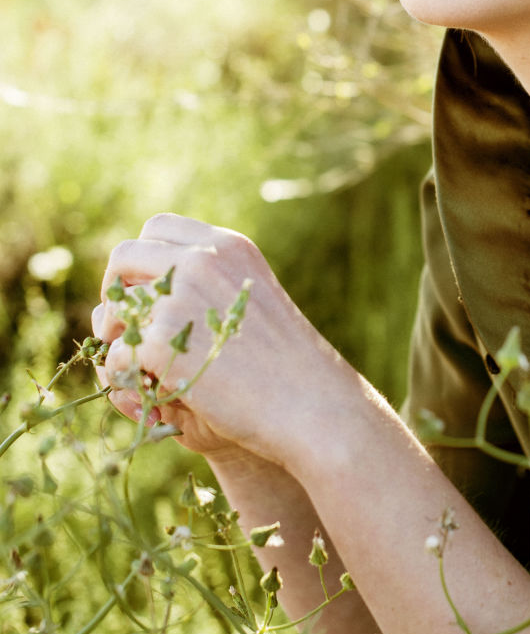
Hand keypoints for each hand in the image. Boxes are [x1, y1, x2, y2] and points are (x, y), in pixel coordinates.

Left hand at [93, 213, 345, 462]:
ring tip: (136, 364)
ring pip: (113, 308)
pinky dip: (124, 374)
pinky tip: (149, 389)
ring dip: (115, 336)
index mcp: (227, 247)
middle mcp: (201, 260)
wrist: (310, 405)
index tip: (142, 289)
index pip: (158, 228)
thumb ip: (214, 281)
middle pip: (126, 256)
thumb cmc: (288, 365)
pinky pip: (116, 352)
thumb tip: (151, 287)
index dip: (141, 259)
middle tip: (120, 326)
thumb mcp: (257, 299)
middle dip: (115, 289)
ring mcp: (180, 297)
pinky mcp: (162, 339)